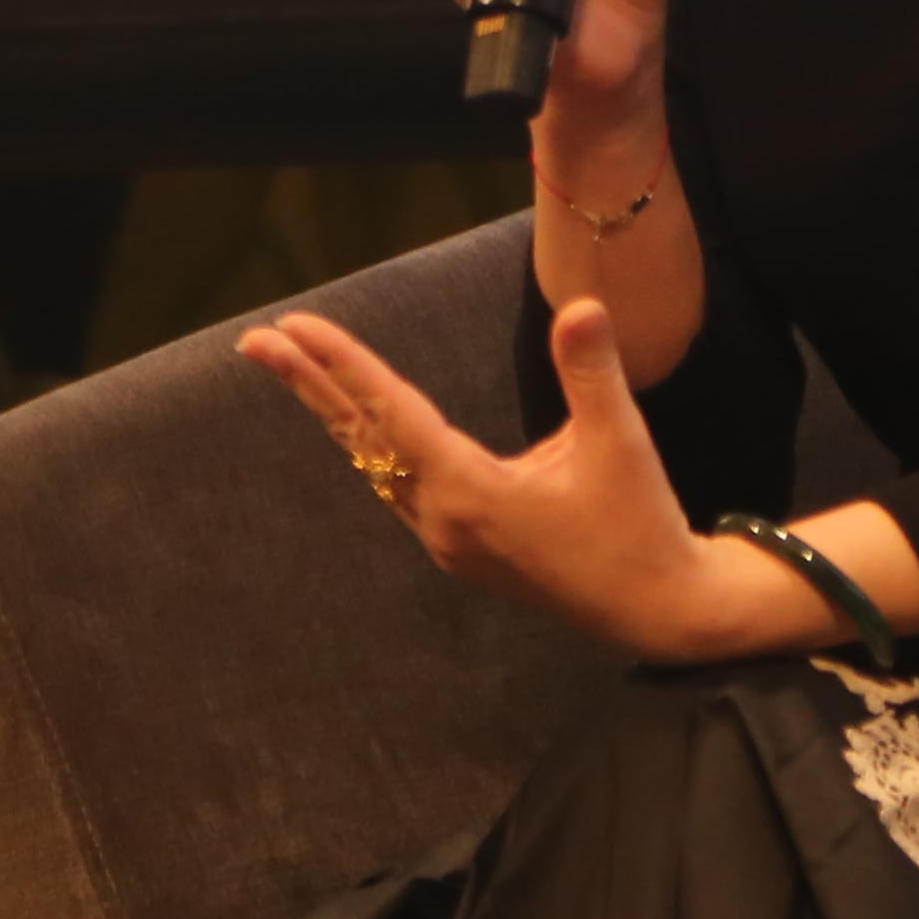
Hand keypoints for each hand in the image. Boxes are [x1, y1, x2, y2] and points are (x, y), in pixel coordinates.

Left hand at [246, 297, 860, 665]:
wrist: (663, 611)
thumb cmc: (642, 526)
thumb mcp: (620, 442)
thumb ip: (591, 372)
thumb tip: (581, 307)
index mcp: (472, 494)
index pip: (391, 414)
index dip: (343, 364)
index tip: (294, 328)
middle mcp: (445, 521)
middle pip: (363, 440)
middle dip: (310, 385)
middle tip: (256, 340)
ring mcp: (450, 540)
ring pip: (376, 465)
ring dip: (337, 413)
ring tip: (295, 368)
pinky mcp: (464, 548)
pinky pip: (399, 486)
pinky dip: (372, 444)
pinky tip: (360, 424)